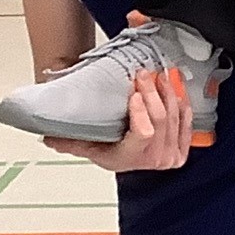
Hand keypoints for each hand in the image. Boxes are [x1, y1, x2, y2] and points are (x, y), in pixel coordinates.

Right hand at [46, 64, 192, 173]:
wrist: (129, 156)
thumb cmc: (109, 149)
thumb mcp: (87, 144)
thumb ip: (69, 139)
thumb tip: (48, 136)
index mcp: (130, 159)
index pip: (145, 133)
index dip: (142, 111)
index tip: (134, 92)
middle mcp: (154, 160)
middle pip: (161, 119)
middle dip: (152, 92)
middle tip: (143, 74)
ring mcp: (171, 154)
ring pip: (175, 115)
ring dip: (166, 91)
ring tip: (156, 74)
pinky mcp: (182, 146)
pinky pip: (187, 118)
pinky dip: (180, 99)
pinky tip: (173, 85)